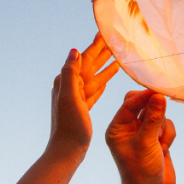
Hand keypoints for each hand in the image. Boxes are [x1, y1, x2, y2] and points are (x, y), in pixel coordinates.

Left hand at [49, 33, 119, 159]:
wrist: (67, 151)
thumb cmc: (69, 126)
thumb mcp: (69, 97)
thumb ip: (71, 73)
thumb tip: (74, 50)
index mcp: (66, 82)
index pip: (83, 58)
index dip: (95, 45)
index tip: (104, 32)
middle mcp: (70, 87)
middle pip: (89, 65)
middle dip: (101, 52)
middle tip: (114, 39)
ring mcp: (76, 98)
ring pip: (94, 77)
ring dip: (105, 66)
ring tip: (117, 56)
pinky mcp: (83, 109)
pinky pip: (95, 90)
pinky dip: (102, 81)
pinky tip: (109, 77)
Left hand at [105, 90, 175, 183]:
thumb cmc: (141, 170)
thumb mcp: (146, 143)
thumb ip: (152, 118)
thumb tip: (159, 95)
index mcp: (117, 128)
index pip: (128, 103)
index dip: (143, 96)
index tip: (158, 91)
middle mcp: (128, 127)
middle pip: (142, 103)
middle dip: (154, 109)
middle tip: (163, 108)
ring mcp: (143, 132)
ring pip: (157, 114)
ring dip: (162, 126)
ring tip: (159, 144)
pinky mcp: (156, 137)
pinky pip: (166, 124)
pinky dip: (168, 134)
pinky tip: (164, 149)